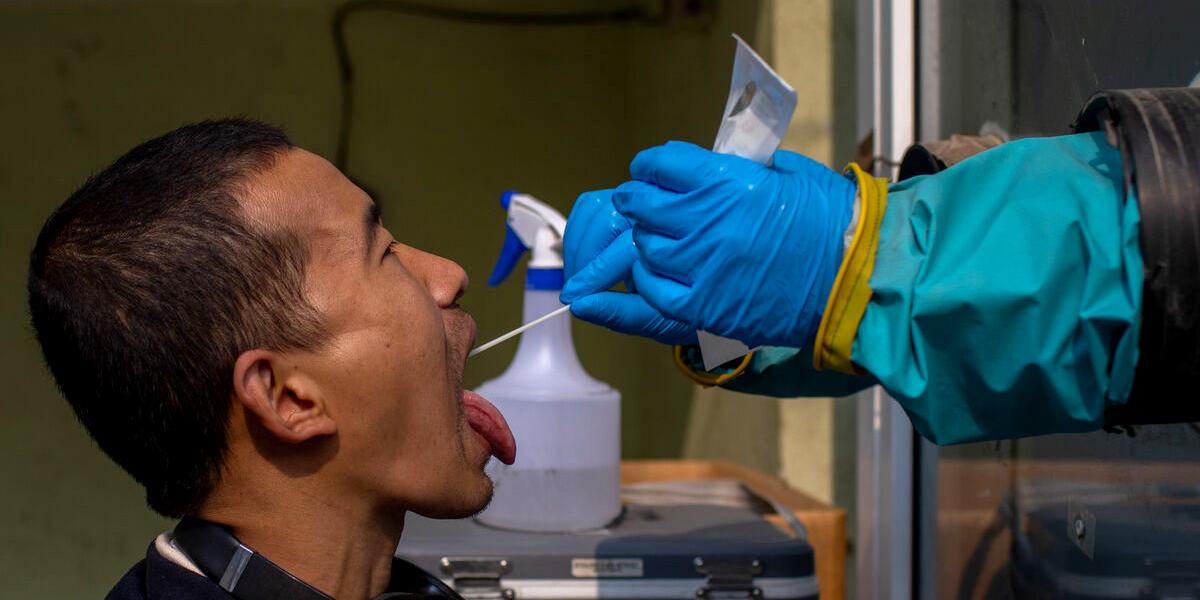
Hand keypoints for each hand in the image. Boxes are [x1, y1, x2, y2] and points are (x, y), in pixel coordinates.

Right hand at [560, 189, 695, 344]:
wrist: (709, 291)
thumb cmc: (690, 304)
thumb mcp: (659, 319)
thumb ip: (619, 313)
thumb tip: (581, 307)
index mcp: (675, 242)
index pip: (623, 251)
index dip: (593, 275)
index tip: (575, 296)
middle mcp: (661, 214)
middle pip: (605, 220)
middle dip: (583, 256)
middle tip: (576, 288)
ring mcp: (646, 202)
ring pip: (595, 206)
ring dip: (577, 241)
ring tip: (578, 273)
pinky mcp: (631, 200)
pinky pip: (594, 204)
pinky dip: (580, 228)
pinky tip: (583, 255)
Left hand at [612, 141, 855, 347]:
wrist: (857, 278)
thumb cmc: (832, 221)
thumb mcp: (788, 172)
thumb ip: (741, 168)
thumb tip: (711, 164)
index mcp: (728, 182)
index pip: (662, 164)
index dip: (650, 166)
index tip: (649, 170)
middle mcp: (708, 223)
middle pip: (644, 204)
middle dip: (638, 199)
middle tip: (639, 202)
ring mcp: (704, 267)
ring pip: (645, 246)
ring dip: (646, 239)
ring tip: (657, 237)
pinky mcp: (706, 307)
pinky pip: (655, 289)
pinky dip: (649, 278)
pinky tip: (658, 271)